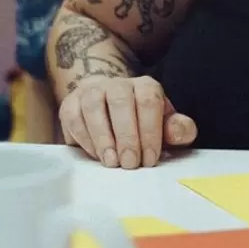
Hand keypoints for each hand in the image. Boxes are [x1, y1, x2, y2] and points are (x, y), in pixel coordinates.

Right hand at [59, 76, 196, 167]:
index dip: (150, 130)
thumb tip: (177, 131)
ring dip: (103, 136)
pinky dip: (84, 138)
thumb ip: (177, 129)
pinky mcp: (70, 103)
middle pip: (121, 100)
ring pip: (93, 105)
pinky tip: (96, 155)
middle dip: (126, 135)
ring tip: (112, 162)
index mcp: (145, 86)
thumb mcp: (165, 127)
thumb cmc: (142, 124)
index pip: (148, 100)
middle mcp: (117, 84)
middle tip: (130, 163)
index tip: (149, 158)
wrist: (109, 110)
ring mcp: (91, 91)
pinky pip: (73, 117)